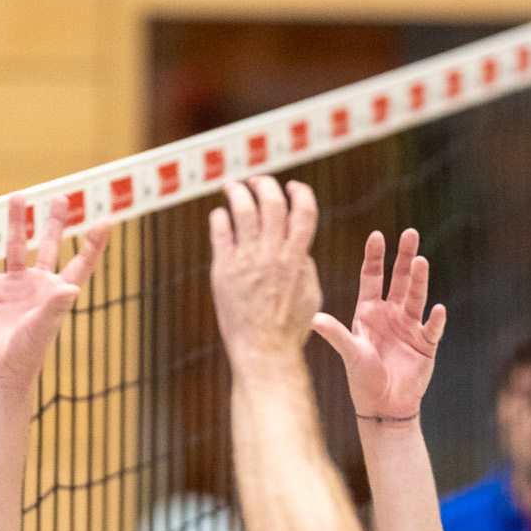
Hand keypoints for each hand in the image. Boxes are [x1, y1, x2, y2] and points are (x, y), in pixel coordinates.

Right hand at [0, 192, 108, 387]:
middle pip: (49, 245)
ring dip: (16, 223)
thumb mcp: (44, 327)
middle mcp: (39, 284)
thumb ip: (55, 306)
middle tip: (61, 196)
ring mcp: (15, 285)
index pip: (81, 263)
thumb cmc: (28, 353)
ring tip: (17, 197)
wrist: (1, 370)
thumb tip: (72, 289)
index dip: (93, 244)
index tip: (104, 221)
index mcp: (58, 292)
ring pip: (15, 247)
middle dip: (55, 222)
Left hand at [209, 177, 322, 368]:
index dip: (300, 193)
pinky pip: (220, 232)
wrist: (264, 350)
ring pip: (243, 210)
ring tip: (233, 186)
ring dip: (238, 192)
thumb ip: (305, 266)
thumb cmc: (289, 328)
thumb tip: (299, 247)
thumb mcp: (311, 294)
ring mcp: (247, 259)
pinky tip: (219, 214)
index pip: (303, 211)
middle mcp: (272, 253)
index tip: (293, 187)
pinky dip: (220, 217)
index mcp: (296, 257)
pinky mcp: (224, 268)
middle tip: (258, 181)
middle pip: (271, 203)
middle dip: (266, 185)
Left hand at [313, 229, 445, 421]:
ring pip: (416, 297)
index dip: (375, 257)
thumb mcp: (349, 353)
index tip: (377, 235)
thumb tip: (313, 319)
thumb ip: (335, 334)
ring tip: (421, 261)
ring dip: (419, 280)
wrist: (384, 406)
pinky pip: (432, 327)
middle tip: (410, 233)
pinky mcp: (426, 344)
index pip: (372, 277)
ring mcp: (410, 327)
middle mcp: (391, 315)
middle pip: (399, 279)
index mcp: (369, 312)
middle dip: (404, 257)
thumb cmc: (362, 380)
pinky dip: (435, 319)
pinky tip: (437, 308)